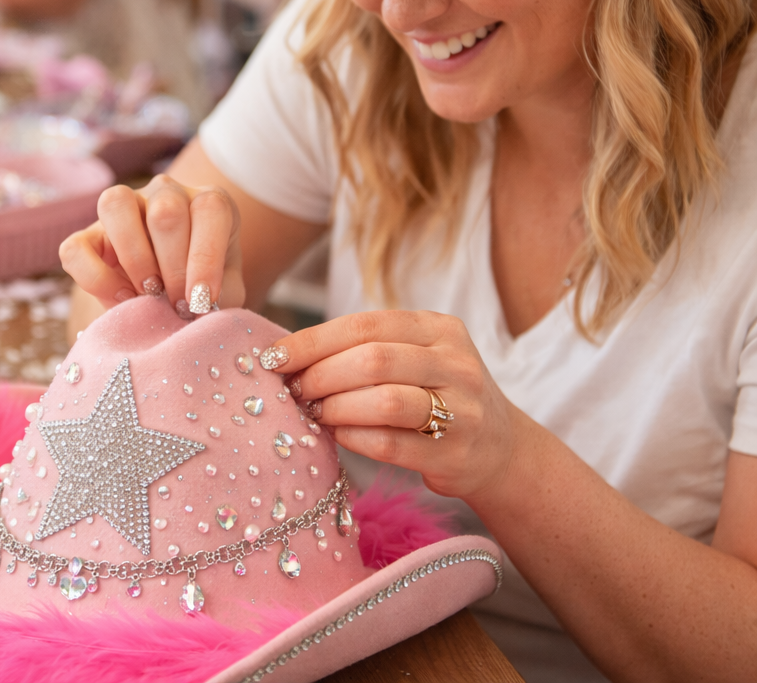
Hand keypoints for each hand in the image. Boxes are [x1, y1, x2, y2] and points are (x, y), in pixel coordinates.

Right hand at [60, 174, 244, 313]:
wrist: (172, 296)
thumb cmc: (204, 289)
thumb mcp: (224, 292)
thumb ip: (222, 299)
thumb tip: (205, 310)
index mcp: (207, 202)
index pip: (209, 209)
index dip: (206, 257)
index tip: (203, 301)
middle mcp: (167, 193)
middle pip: (165, 211)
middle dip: (174, 268)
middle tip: (178, 306)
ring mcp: (125, 207)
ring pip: (115, 204)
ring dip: (135, 258)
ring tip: (149, 295)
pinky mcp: (88, 234)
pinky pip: (76, 247)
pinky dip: (95, 278)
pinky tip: (122, 300)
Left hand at [262, 310, 522, 499]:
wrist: (502, 450)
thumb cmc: (439, 395)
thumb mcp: (419, 356)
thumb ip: (369, 348)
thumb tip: (289, 354)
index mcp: (439, 328)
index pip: (366, 324)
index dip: (314, 340)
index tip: (275, 356)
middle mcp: (455, 362)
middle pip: (372, 359)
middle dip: (321, 374)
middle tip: (294, 390)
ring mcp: (461, 409)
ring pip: (384, 400)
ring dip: (336, 407)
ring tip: (313, 412)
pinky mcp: (455, 452)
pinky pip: (393, 443)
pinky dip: (355, 437)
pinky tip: (338, 434)